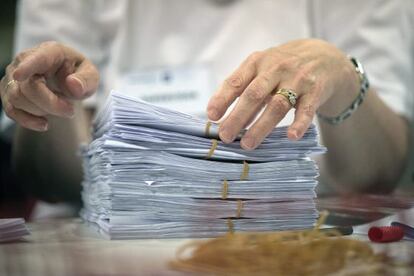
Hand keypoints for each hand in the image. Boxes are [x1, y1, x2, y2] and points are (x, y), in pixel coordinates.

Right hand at [0, 41, 98, 130]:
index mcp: (50, 52)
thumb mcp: (91, 76)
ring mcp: (13, 76)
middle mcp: (25, 60)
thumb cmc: (79, 75)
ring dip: (41, 111)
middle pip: (28, 87)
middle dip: (50, 104)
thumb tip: (72, 84)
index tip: (19, 75)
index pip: (36, 59)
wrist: (68, 83)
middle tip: (70, 111)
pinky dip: (27, 121)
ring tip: (59, 108)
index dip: (27, 67)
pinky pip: (10, 110)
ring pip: (17, 99)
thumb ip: (86, 80)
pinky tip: (44, 124)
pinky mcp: (9, 93)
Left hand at [207, 39, 358, 149]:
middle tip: (225, 136)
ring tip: (247, 144)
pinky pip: (306, 109)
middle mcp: (276, 68)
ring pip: (277, 105)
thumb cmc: (283, 67)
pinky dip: (299, 123)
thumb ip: (244, 91)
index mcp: (257, 62)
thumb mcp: (262, 71)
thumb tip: (222, 118)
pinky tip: (291, 136)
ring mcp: (297, 79)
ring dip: (261, 126)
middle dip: (237, 116)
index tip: (211, 116)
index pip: (236, 81)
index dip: (222, 98)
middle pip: (254, 94)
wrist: (325, 56)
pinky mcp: (315, 91)